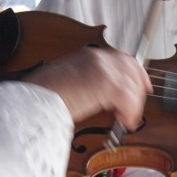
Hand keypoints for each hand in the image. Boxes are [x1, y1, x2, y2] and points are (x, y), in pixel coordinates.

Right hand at [24, 47, 150, 128]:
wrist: (33, 102)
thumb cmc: (42, 96)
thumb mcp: (67, 81)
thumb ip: (87, 82)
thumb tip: (102, 94)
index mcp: (89, 55)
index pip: (122, 59)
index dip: (136, 73)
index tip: (143, 86)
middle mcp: (98, 58)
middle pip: (132, 70)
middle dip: (138, 90)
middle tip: (137, 107)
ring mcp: (103, 70)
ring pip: (132, 86)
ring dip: (133, 105)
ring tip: (126, 119)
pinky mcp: (106, 85)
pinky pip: (129, 99)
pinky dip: (131, 112)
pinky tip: (125, 121)